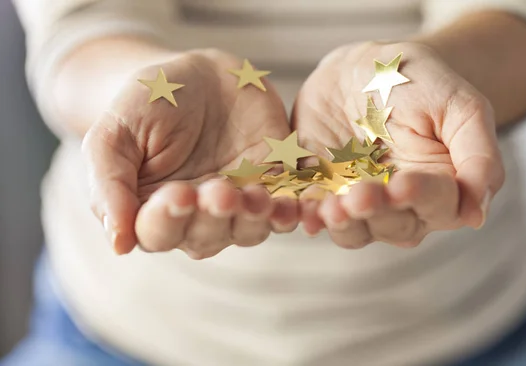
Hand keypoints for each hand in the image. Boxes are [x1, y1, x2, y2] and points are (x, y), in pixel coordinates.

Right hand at [82, 49, 297, 257]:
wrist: (196, 73)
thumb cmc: (146, 103)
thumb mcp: (114, 134)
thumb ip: (109, 185)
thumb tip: (119, 244)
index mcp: (152, 211)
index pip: (158, 233)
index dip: (167, 220)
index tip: (176, 194)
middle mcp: (197, 216)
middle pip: (206, 237)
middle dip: (214, 217)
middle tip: (218, 190)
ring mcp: (238, 203)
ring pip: (247, 230)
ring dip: (253, 219)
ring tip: (254, 196)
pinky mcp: (272, 183)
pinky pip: (283, 208)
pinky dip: (289, 211)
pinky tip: (290, 204)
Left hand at [292, 41, 504, 247]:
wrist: (364, 67)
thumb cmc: (421, 82)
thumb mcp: (460, 105)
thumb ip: (478, 155)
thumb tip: (477, 215)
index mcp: (441, 187)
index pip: (438, 206)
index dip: (420, 198)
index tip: (402, 185)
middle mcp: (400, 205)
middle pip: (394, 226)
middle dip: (376, 212)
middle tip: (359, 196)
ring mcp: (359, 201)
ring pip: (355, 230)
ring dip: (343, 223)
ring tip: (331, 208)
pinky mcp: (322, 192)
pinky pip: (315, 212)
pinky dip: (308, 215)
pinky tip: (305, 212)